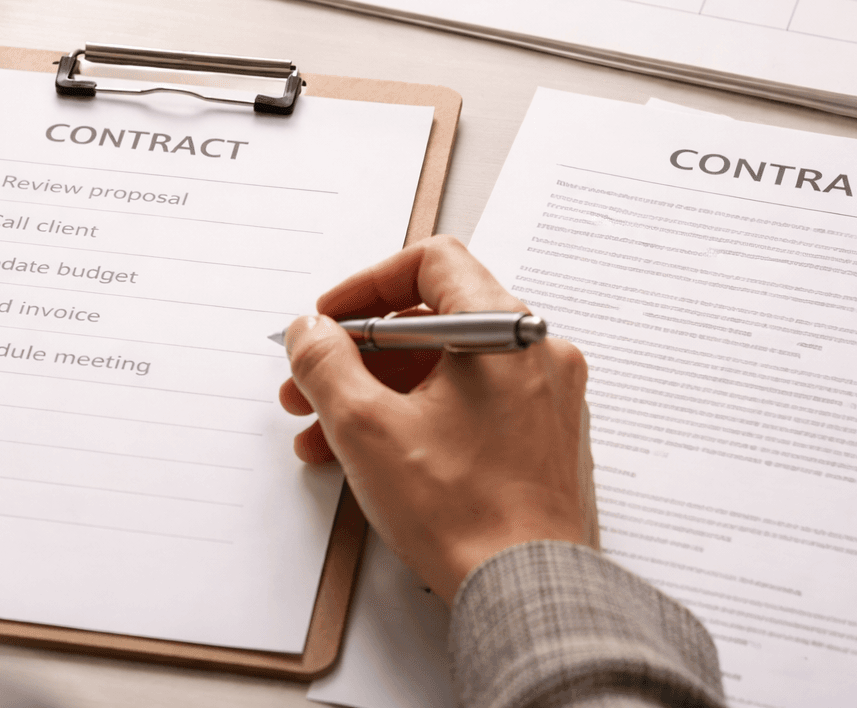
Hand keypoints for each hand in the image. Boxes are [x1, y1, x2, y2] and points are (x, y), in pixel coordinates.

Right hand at [279, 236, 594, 603]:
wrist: (528, 593)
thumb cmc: (466, 514)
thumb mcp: (366, 428)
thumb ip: (326, 364)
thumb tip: (310, 331)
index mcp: (503, 332)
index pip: (432, 262)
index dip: (367, 285)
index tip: (329, 321)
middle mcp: (535, 354)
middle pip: (434, 320)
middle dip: (359, 353)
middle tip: (311, 384)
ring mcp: (546, 398)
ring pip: (448, 370)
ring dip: (380, 392)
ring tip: (325, 435)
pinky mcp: (542, 439)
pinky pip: (472, 405)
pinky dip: (420, 417)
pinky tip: (374, 456)